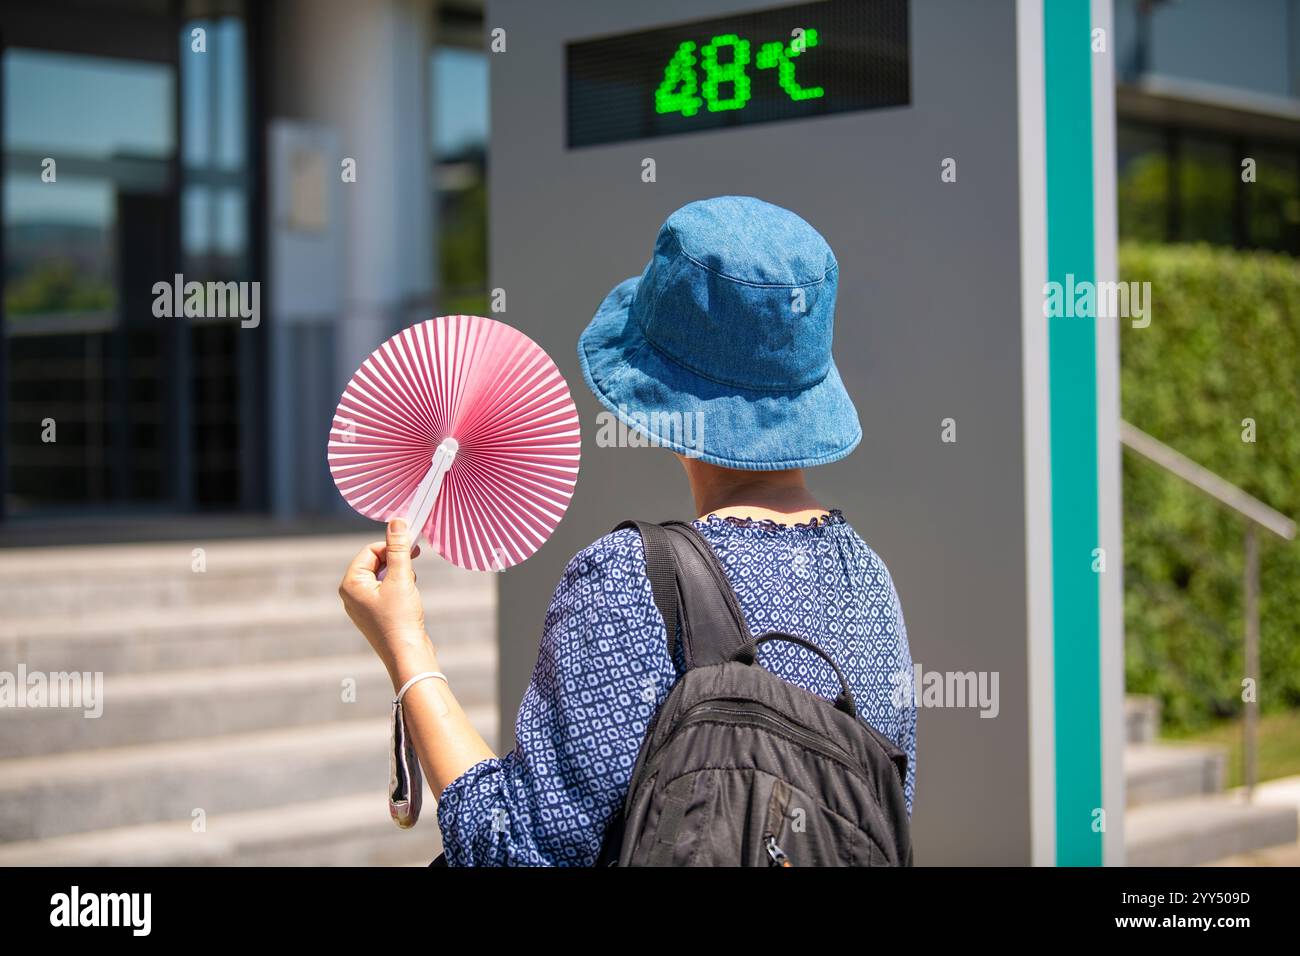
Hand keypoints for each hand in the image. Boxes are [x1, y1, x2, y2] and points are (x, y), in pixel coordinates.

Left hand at [339, 519, 437, 684]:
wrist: (407, 655)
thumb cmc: (400, 618)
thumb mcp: (401, 578)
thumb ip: (398, 548)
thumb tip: (397, 521)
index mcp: (350, 584)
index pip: (369, 551)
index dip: (391, 545)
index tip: (412, 543)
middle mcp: (352, 594)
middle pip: (374, 562)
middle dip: (396, 560)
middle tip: (415, 559)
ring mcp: (363, 606)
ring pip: (382, 576)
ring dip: (400, 574)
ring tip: (411, 586)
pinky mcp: (376, 614)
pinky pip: (385, 591)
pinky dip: (400, 588)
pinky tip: (410, 598)